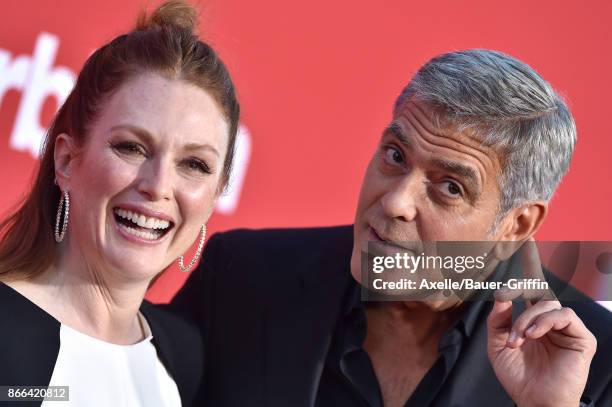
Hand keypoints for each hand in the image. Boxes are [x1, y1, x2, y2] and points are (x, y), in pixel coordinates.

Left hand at [486, 239, 596, 406]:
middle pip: (540, 288)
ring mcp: (567, 328)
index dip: (531, 263)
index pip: (531, 288)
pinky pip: (563, 315)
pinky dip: (543, 322)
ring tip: (519, 340)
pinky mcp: (582, 337)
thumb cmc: (518, 376)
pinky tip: (532, 336)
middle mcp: (550, 320)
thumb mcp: (498, 345)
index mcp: (531, 319)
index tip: (527, 241)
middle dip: (523, 284)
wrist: (534, 401)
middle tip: (509, 294)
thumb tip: (501, 296)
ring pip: (546, 303)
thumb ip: (498, 319)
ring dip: (526, 318)